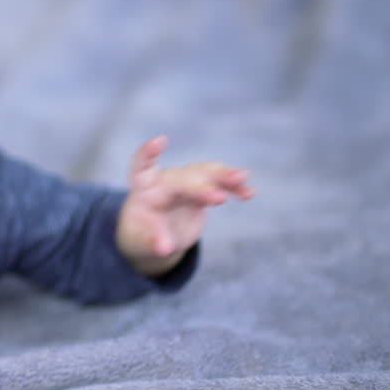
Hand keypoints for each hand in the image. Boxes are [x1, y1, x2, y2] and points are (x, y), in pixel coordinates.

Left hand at [116, 135, 254, 274]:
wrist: (153, 236)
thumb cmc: (141, 235)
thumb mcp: (140, 242)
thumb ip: (152, 242)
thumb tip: (165, 249)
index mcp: (143, 188)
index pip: (142, 165)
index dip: (149, 153)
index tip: (159, 141)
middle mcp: (165, 180)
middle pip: (183, 178)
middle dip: (200, 187)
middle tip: (219, 199)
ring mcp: (185, 183)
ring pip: (205, 173)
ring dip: (223, 175)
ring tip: (243, 178)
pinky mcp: (202, 191)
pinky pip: (220, 184)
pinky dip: (233, 187)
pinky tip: (249, 193)